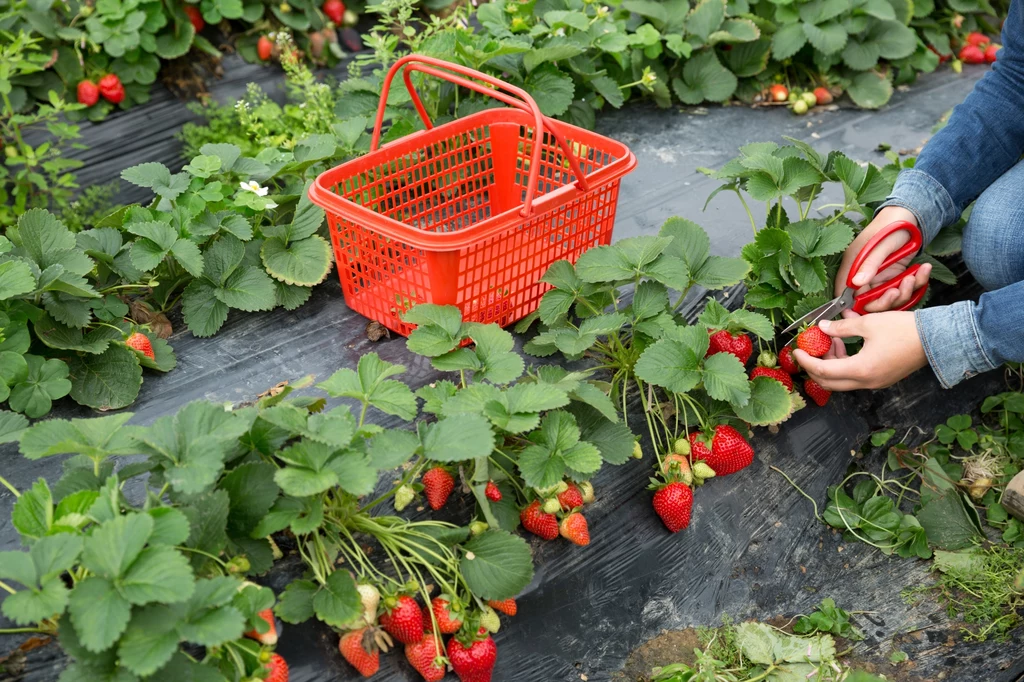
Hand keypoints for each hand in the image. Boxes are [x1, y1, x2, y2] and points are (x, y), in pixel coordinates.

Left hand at [793, 313, 927, 390]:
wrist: (938, 339)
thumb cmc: (905, 330)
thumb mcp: (869, 323)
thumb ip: (842, 327)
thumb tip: (822, 327)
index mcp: (860, 370)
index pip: (822, 371)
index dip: (806, 361)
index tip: (796, 350)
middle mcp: (867, 382)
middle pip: (829, 382)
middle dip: (815, 366)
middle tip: (810, 349)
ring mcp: (876, 383)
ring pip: (842, 380)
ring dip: (831, 363)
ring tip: (832, 340)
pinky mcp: (882, 379)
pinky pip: (856, 377)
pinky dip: (845, 364)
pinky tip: (847, 344)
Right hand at [835, 206, 930, 315]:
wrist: (912, 215)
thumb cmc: (891, 226)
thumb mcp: (880, 245)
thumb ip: (869, 265)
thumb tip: (855, 284)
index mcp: (853, 266)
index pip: (845, 294)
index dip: (850, 308)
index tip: (860, 316)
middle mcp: (865, 274)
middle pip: (868, 301)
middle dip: (884, 301)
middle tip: (896, 292)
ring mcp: (881, 276)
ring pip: (888, 298)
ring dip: (903, 292)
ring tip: (912, 277)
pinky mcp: (895, 276)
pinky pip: (904, 289)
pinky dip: (916, 283)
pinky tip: (923, 270)